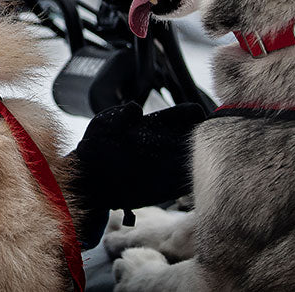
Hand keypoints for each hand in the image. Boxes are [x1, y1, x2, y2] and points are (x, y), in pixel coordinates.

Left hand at [67, 101, 204, 244]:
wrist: (87, 179)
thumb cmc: (93, 147)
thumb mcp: (103, 124)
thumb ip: (120, 115)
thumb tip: (136, 108)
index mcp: (155, 124)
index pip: (187, 114)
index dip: (195, 113)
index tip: (196, 118)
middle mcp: (166, 144)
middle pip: (198, 136)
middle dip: (206, 137)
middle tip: (205, 141)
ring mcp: (168, 165)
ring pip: (197, 159)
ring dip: (203, 160)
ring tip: (200, 160)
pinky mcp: (166, 187)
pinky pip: (189, 181)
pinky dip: (194, 179)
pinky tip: (190, 177)